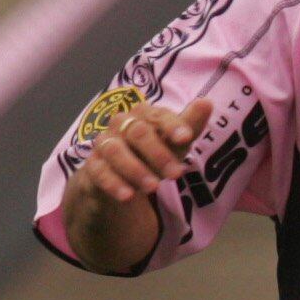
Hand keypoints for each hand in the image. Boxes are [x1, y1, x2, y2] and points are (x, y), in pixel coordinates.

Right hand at [80, 97, 213, 204]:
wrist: (119, 179)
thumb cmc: (152, 155)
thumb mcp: (175, 144)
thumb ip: (189, 125)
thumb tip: (206, 102)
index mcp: (143, 115)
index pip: (157, 115)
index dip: (171, 125)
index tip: (186, 137)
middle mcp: (121, 125)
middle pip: (137, 132)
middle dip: (158, 153)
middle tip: (176, 174)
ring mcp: (105, 144)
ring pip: (116, 151)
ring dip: (135, 169)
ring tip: (154, 187)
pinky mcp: (93, 166)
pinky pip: (99, 172)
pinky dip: (113, 184)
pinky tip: (128, 197)